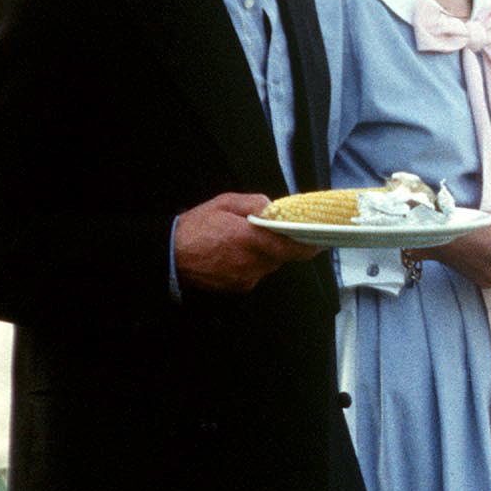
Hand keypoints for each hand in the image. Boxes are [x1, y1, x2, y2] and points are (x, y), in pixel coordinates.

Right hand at [176, 193, 318, 292]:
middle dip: (280, 243)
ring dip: (265, 253)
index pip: (293, 247)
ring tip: (244, 241)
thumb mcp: (225, 203)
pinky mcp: (241, 286)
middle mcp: (254, 262)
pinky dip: (253, 263)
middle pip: (282, 255)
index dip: (310, 244)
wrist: (170, 256)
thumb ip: (254, 203)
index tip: (321, 240)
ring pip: (270, 264)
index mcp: (252, 239)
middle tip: (271, 231)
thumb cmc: (196, 227)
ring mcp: (248, 277)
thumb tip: (273, 209)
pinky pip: (256, 272)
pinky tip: (235, 253)